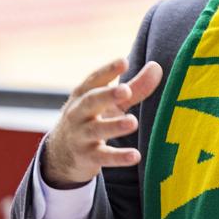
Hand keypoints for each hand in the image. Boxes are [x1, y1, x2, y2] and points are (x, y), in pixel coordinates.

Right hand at [42, 57, 162, 187]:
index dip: (108, 70)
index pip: (94, 79)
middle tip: (125, 90)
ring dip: (114, 126)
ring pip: (96, 129)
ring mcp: (81, 135)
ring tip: (132, 122)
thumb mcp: (111, 103)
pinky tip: (135, 156)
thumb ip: (134, 87)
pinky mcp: (87, 157)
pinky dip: (118, 157)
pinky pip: (103, 157)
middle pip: (91, 101)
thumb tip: (157, 67)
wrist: (60, 154)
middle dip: (107, 95)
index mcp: (84, 94)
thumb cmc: (92, 118)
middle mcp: (79, 112)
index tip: (123, 61)